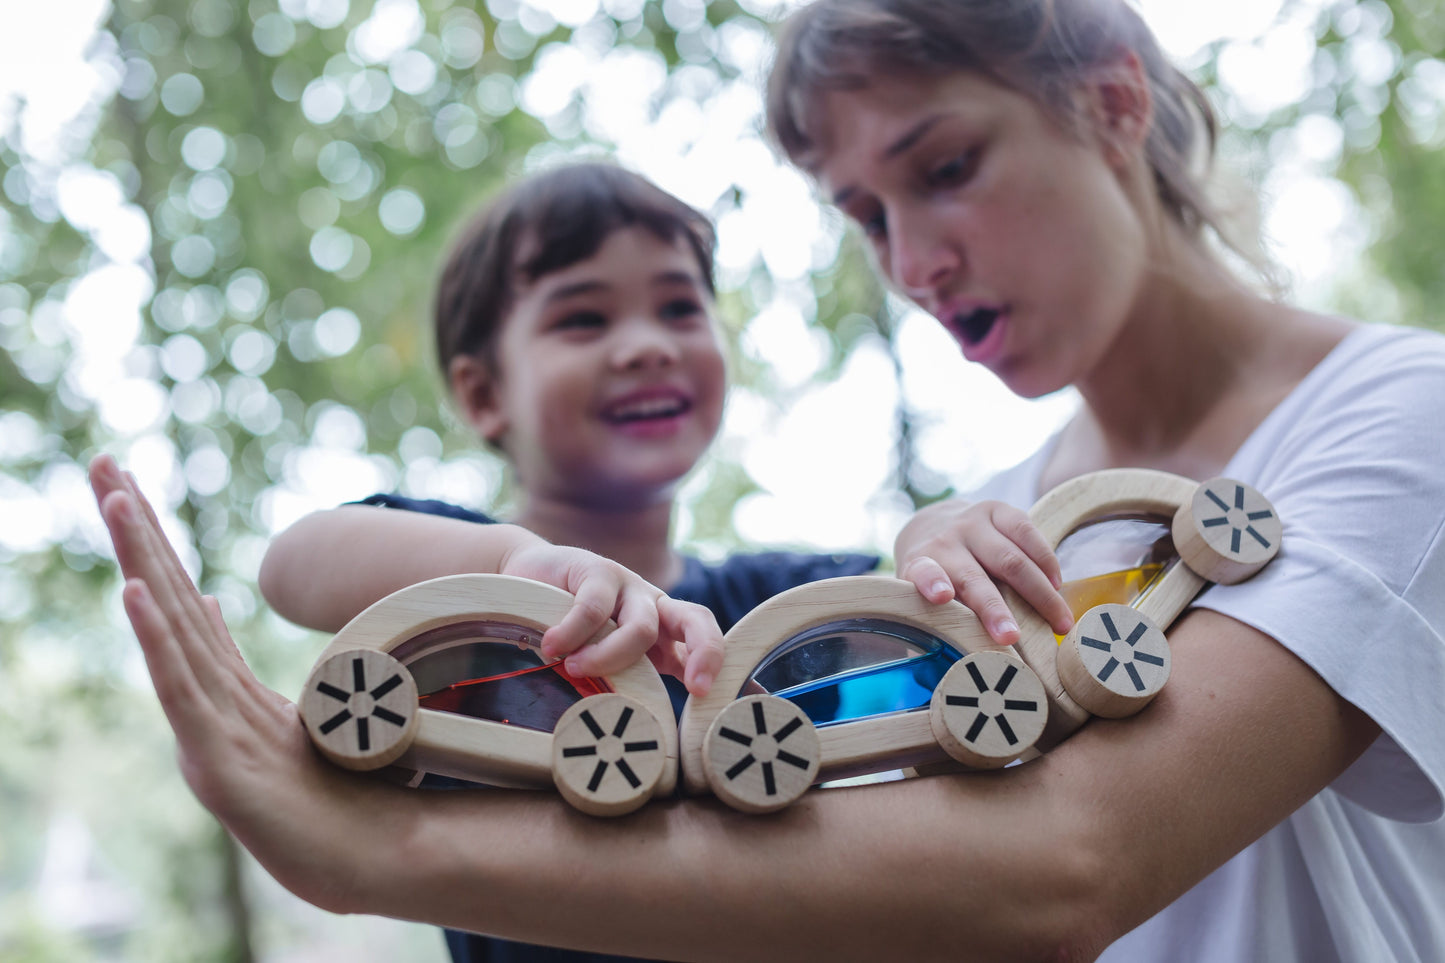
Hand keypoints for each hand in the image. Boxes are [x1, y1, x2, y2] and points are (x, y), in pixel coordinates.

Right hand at [88, 454, 404, 913]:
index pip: (180, 597)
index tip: (126, 480)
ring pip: (168, 633)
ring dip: (143, 562)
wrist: (366, 859)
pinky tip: (136, 594)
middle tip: (102, 461)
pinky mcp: (218, 768)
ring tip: (118, 500)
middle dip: (135, 530)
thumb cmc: (329, 794)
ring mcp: (206, 735)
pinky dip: (158, 641)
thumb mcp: (286, 711)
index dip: (154, 541)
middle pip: (164, 600)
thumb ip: (236, 663)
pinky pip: (184, 692)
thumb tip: (210, 601)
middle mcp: (204, 704)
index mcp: (221, 688)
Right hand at [497, 541, 724, 696]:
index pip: (701, 648)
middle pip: (698, 621)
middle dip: (707, 653)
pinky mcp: (597, 571)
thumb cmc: (569, 628)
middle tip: (695, 687)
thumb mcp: (599, 658)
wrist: (528, 577)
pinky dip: (572, 633)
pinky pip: (594, 608)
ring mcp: (628, 586)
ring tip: (572, 667)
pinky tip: (551, 645)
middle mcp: (653, 608)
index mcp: (661, 635)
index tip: (706, 698)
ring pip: (642, 627)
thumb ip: (619, 682)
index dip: (715, 672)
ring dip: (608, 656)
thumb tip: (629, 726)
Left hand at [895, 498, 1073, 644]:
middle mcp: (945, 542)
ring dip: (1038, 593)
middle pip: (972, 576)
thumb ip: (934, 622)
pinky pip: (1027, 532)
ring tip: (1059, 623)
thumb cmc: (934, 574)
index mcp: (920, 564)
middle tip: (1011, 637)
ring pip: (1009, 558)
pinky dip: (1046, 561)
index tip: (941, 597)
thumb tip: (952, 670)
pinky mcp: (997, 509)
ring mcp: (972, 522)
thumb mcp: (920, 594)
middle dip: (993, 609)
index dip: (931, 582)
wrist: (933, 522)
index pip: (922, 572)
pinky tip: (1057, 585)